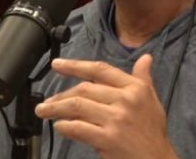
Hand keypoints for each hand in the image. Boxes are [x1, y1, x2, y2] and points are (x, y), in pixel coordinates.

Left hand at [34, 55, 178, 158]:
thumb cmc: (152, 132)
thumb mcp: (152, 101)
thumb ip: (144, 78)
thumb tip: (145, 58)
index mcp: (135, 88)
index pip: (100, 70)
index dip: (76, 65)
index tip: (57, 65)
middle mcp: (125, 100)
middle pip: (85, 89)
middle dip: (62, 94)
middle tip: (48, 101)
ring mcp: (115, 119)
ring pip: (77, 106)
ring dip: (56, 108)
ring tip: (43, 111)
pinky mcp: (107, 138)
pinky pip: (78, 128)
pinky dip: (65, 126)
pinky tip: (59, 126)